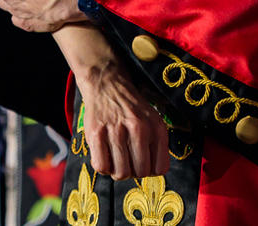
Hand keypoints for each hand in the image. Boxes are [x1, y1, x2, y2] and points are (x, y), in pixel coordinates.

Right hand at [77, 47, 169, 179]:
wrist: (108, 85)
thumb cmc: (131, 109)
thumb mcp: (153, 120)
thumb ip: (157, 145)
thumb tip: (155, 172)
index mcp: (156, 127)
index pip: (160, 168)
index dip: (151, 170)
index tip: (144, 164)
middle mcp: (139, 128)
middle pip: (140, 173)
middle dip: (134, 172)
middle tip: (128, 161)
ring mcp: (117, 131)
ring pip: (121, 173)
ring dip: (117, 171)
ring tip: (116, 158)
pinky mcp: (96, 134)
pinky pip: (101, 166)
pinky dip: (103, 166)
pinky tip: (104, 155)